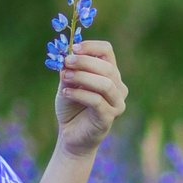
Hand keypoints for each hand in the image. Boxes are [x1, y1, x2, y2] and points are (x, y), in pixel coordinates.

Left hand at [54, 39, 127, 155]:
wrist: (70, 135)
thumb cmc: (71, 107)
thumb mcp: (67, 84)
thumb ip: (68, 70)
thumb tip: (66, 56)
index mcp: (109, 74)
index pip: (107, 51)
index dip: (91, 47)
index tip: (74, 48)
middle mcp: (118, 87)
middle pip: (106, 67)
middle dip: (84, 62)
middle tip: (66, 62)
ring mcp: (116, 103)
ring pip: (104, 84)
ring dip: (82, 77)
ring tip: (65, 77)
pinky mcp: (109, 117)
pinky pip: (97, 101)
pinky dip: (80, 94)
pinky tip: (66, 93)